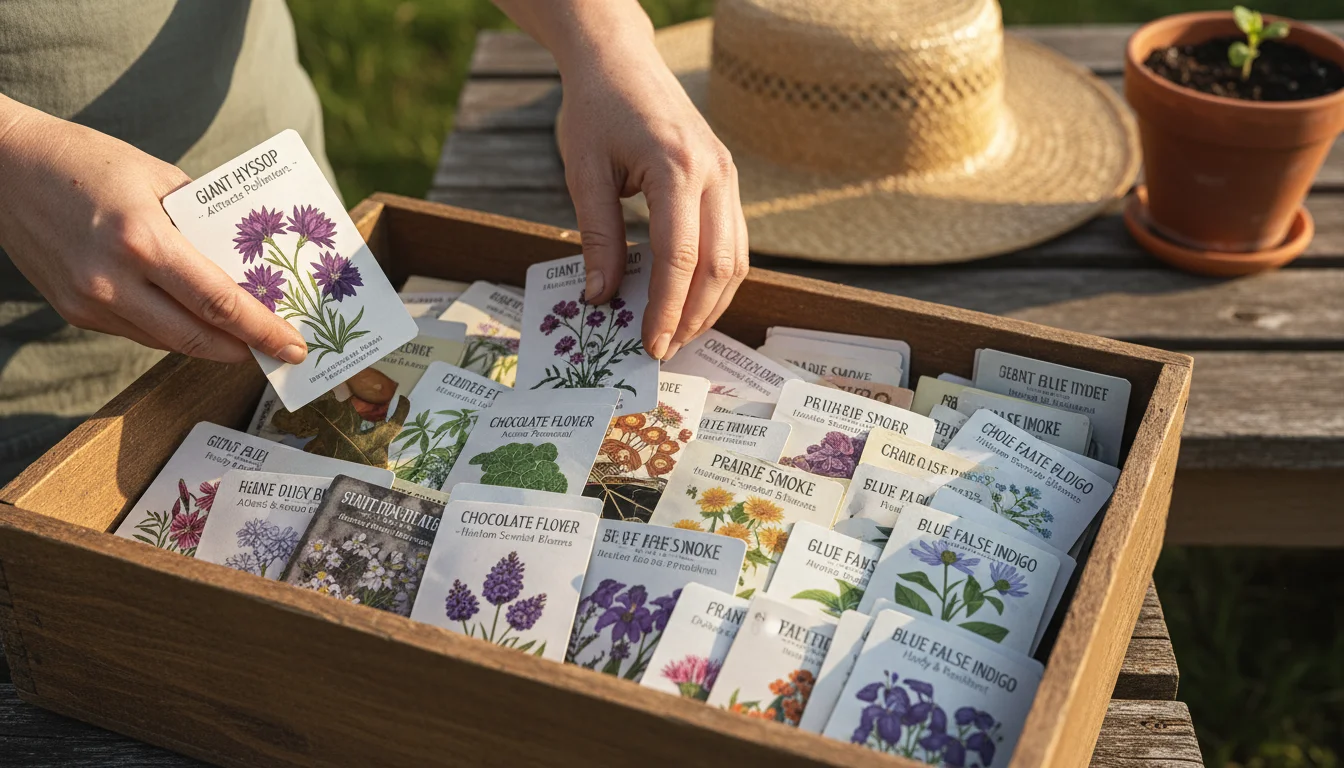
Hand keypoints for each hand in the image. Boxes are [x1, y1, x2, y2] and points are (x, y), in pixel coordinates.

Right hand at [0, 98, 307, 363]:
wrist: (3, 167)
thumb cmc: (88, 162)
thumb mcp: (158, 177)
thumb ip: (203, 221)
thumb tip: (248, 259)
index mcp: (141, 239)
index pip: (218, 301)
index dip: (261, 330)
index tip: (293, 346)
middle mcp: (113, 280)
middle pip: (197, 337)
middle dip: (246, 351)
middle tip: (281, 353)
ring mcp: (89, 301)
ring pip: (168, 341)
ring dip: (212, 346)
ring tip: (248, 341)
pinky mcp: (74, 311)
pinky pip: (139, 332)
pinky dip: (174, 332)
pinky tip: (199, 324)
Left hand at [555, 38, 748, 360]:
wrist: (621, 59)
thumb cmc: (596, 109)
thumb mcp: (583, 172)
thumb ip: (597, 235)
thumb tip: (601, 297)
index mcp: (676, 167)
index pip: (679, 257)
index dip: (666, 309)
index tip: (649, 343)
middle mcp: (714, 173)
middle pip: (719, 265)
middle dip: (693, 316)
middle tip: (663, 350)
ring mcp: (727, 176)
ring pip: (737, 258)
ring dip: (711, 304)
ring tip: (679, 333)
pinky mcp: (727, 179)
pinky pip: (734, 241)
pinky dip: (716, 278)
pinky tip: (691, 299)